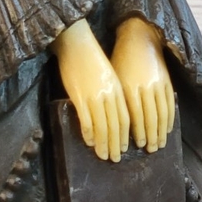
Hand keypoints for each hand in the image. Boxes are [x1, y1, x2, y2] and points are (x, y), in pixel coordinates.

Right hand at [53, 19, 129, 162]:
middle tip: (115, 158)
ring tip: (103, 155)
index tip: (125, 149)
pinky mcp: (79, 96)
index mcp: (118, 89)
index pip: (126, 118)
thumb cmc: (91, 58)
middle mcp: (109, 94)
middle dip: (116, 144)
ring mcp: (94, 96)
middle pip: (115, 125)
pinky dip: (88, 133)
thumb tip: (110, 116)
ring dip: (104, 143)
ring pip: (102, 126)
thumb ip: (111, 94)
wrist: (76, 42)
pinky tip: (89, 142)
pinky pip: (86, 119)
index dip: (126, 136)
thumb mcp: (108, 76)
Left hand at [111, 17, 174, 152]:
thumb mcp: (112, 80)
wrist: (138, 37)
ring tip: (159, 144)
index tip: (135, 146)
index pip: (133, 117)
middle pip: (149, 119)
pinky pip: (170, 104)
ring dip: (161, 132)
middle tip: (150, 151)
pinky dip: (170, 118)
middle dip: (149, 137)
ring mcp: (158, 84)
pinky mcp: (167, 81)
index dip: (136, 134)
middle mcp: (144, 88)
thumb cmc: (119, 60)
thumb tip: (110, 125)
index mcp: (128, 88)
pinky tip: (167, 129)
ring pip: (161, 114)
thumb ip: (114, 101)